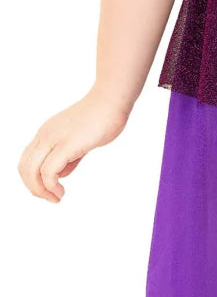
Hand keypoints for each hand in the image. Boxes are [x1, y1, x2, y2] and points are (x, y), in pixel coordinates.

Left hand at [18, 85, 130, 203]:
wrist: (113, 98)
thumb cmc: (102, 116)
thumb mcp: (80, 139)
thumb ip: (70, 155)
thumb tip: (63, 172)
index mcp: (47, 132)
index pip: (27, 160)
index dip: (33, 179)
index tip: (49, 190)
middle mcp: (45, 134)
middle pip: (24, 168)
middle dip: (34, 188)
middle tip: (51, 198)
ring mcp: (54, 138)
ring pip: (31, 171)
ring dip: (40, 190)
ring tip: (56, 197)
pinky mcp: (67, 145)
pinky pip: (48, 172)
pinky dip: (50, 186)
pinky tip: (61, 192)